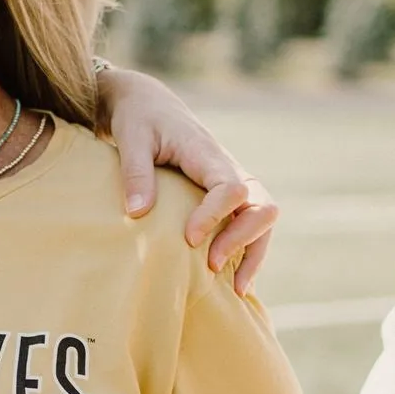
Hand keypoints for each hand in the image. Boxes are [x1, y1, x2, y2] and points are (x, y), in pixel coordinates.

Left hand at [96, 65, 277, 295]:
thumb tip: (138, 213)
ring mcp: (233, 181)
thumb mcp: (130, 138)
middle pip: (261, 206)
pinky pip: (251, 224)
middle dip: (242, 239)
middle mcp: (228, 168)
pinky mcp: (227, 195)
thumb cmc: (138, 119)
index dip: (215, 215)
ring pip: (263, 219)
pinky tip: (234, 281)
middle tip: (210, 264)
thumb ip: (135, 172)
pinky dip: (248, 252)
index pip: (231, 187)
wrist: (148, 104)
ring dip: (253, 252)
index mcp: (206, 153)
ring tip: (235, 288)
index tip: (188, 237)